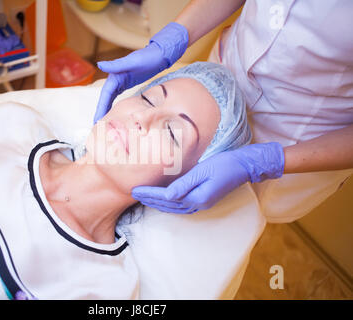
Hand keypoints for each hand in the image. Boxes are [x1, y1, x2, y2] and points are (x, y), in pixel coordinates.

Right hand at [93, 22, 188, 123]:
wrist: (160, 54)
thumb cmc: (148, 57)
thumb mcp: (133, 62)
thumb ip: (116, 64)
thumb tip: (100, 65)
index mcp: (115, 76)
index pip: (105, 95)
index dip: (100, 108)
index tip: (97, 119)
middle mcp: (115, 79)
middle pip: (105, 99)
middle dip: (101, 112)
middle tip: (97, 127)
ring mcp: (121, 81)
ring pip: (109, 99)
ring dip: (106, 110)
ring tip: (103, 123)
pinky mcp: (127, 83)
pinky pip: (116, 98)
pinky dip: (113, 106)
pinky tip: (114, 114)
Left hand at [131, 142, 284, 212]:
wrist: (243, 166)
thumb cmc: (224, 165)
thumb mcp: (202, 171)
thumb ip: (184, 184)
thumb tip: (167, 195)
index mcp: (196, 197)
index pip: (166, 197)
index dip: (150, 194)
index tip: (135, 190)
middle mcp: (197, 204)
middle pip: (168, 205)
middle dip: (150, 200)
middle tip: (134, 194)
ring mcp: (201, 204)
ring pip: (173, 207)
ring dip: (158, 203)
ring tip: (144, 198)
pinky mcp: (203, 200)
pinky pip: (181, 205)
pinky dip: (169, 203)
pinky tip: (163, 199)